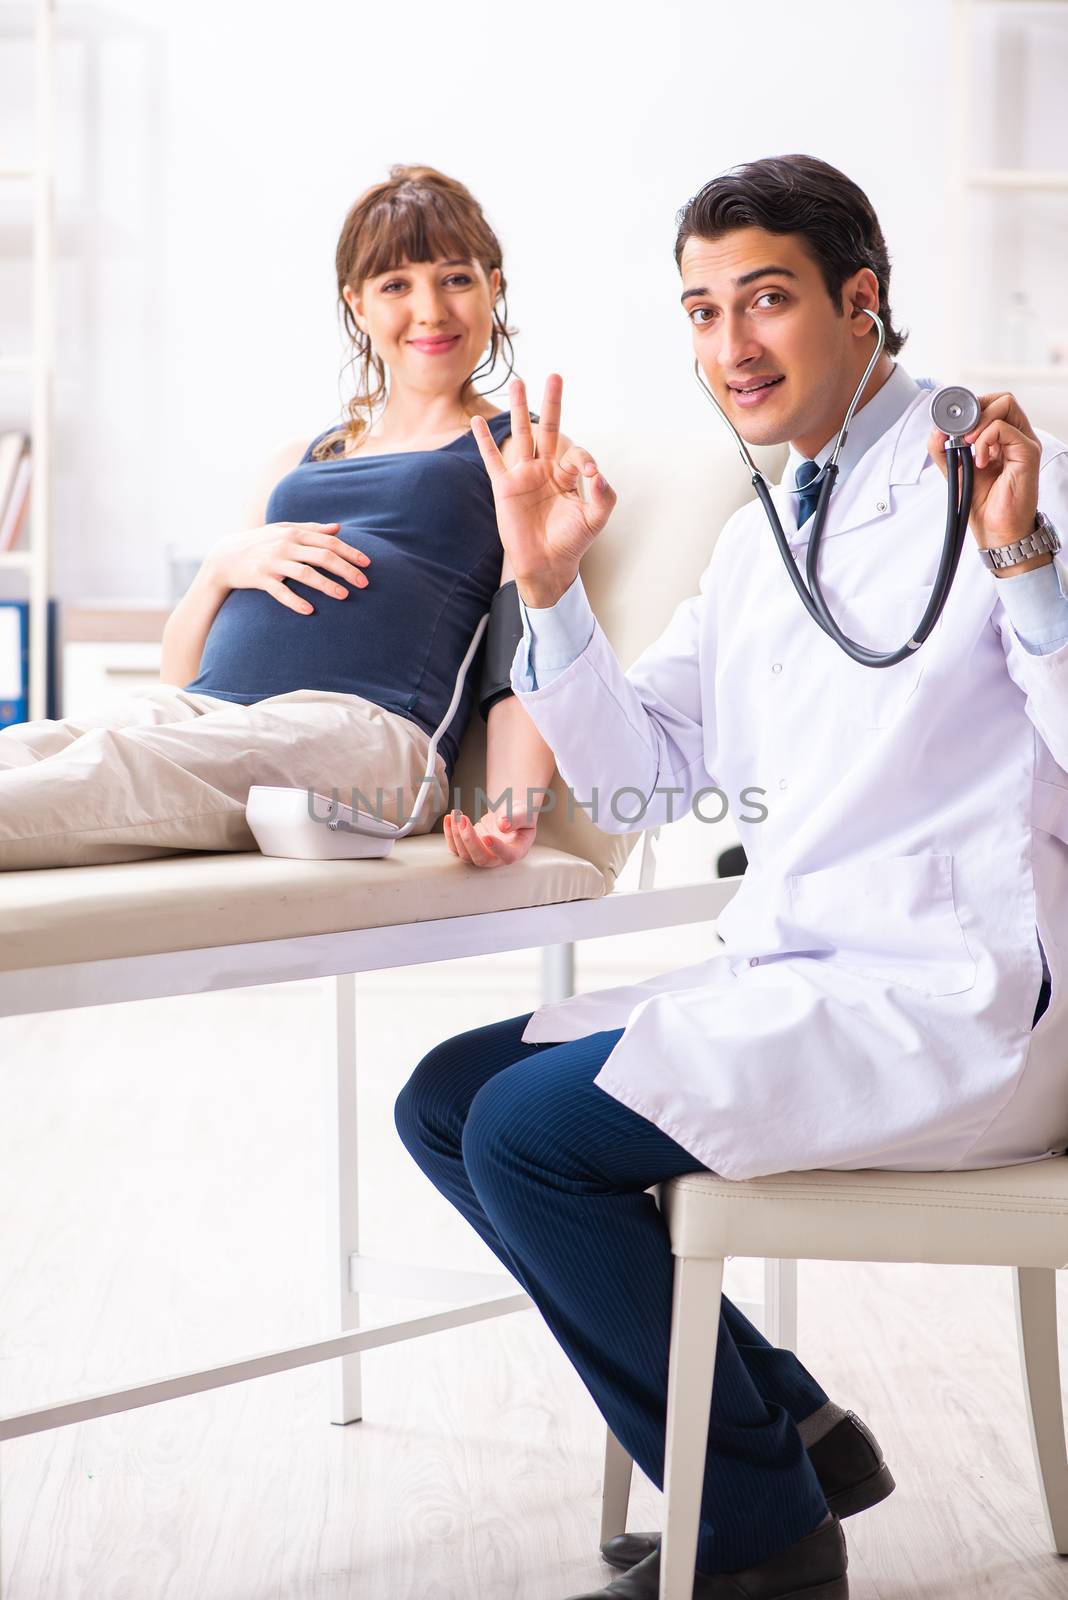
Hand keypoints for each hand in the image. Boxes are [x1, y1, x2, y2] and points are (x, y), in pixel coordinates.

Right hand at [201, 523, 371, 613]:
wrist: (225, 556)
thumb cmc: (261, 542)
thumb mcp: (284, 530)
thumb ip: (311, 529)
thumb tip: (338, 528)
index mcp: (294, 533)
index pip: (329, 542)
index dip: (350, 552)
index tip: (367, 564)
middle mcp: (285, 546)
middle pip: (322, 556)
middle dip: (346, 569)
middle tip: (364, 583)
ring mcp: (272, 562)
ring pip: (305, 573)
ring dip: (326, 585)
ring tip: (344, 596)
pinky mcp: (260, 579)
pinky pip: (280, 592)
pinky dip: (295, 601)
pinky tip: (310, 610)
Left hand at [443, 805, 537, 868]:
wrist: (509, 814)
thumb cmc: (519, 815)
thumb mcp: (524, 813)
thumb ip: (517, 818)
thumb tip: (503, 825)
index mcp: (516, 851)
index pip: (508, 856)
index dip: (497, 849)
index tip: (486, 836)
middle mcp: (498, 858)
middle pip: (481, 859)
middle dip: (469, 840)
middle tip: (463, 819)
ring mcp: (481, 855)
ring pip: (465, 855)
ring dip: (457, 835)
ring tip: (455, 814)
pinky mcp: (469, 849)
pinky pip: (455, 848)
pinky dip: (449, 834)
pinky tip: (449, 818)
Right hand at [471, 374, 615, 605]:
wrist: (547, 565)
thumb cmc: (571, 543)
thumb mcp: (595, 519)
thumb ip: (603, 496)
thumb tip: (597, 472)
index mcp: (567, 475)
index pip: (575, 453)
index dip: (583, 458)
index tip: (589, 472)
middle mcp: (545, 470)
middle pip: (548, 429)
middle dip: (552, 403)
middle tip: (555, 376)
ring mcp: (523, 476)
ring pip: (521, 435)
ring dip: (518, 409)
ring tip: (518, 381)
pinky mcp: (505, 487)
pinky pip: (493, 460)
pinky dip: (484, 441)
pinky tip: (477, 421)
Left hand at [927, 392, 1041, 550]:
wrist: (994, 530)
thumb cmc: (981, 503)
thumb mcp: (955, 470)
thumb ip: (944, 449)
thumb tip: (936, 429)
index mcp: (1001, 438)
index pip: (991, 403)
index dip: (971, 406)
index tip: (952, 424)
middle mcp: (1015, 437)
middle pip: (1001, 398)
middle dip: (975, 409)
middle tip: (961, 433)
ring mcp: (1023, 443)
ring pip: (1006, 404)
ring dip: (979, 422)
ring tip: (970, 446)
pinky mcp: (1027, 453)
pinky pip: (1005, 428)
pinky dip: (986, 439)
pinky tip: (981, 461)